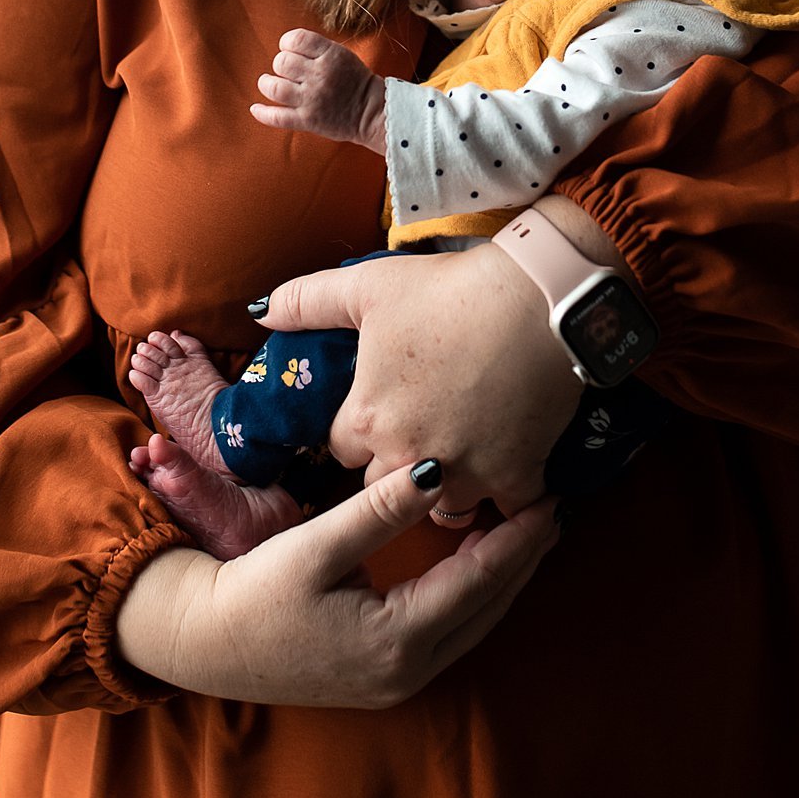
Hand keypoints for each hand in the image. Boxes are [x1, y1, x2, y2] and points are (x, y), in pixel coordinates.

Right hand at [116, 461, 560, 707]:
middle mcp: (409, 670)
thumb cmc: (252, 593)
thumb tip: (438, 471)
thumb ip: (379, 512)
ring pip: (472, 625)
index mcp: (396, 640)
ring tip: (526, 531)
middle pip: (487, 608)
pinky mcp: (384, 676)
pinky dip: (470, 595)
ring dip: (499, 578)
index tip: (549, 499)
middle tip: (552, 508)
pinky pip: (448, 632)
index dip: (518, 540)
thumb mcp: (315, 546)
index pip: (478, 583)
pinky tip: (475, 563)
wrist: (203, 643)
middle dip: (522, 559)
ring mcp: (398, 680)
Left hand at [250, 28, 386, 151]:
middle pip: (281, 62)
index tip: (290, 50)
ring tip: (269, 84)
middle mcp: (320, 76)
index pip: (295, 39)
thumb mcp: (341, 55)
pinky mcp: (308, 121)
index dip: (287, 43)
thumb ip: (316, 49)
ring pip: (274, 87)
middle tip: (287, 71)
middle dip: (280, 65)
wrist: (373, 112)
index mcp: (330, 55)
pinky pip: (277, 117)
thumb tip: (285, 46)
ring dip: (266, 84)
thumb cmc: (355, 81)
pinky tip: (256, 108)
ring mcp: (312, 100)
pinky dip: (262, 113)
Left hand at [257, 239, 584, 519]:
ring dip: (440, 492)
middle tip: (413, 438)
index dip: (356, 431)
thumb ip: (304, 302)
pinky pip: (506, 511)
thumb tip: (259, 313)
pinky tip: (510, 477)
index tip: (377, 412)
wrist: (539, 300)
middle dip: (389, 469)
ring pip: (438, 511)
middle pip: (381, 488)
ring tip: (453, 465)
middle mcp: (407, 457)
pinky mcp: (516, 477)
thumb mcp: (365, 286)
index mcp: (366, 419)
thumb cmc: (446, 291)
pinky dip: (507, 498)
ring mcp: (465, 473)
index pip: (339, 451)